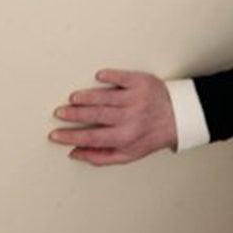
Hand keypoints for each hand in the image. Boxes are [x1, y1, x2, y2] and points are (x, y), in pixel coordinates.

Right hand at [49, 69, 175, 165]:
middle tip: (59, 113)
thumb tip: (75, 154)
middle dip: (74, 115)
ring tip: (73, 98)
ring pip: (105, 97)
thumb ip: (101, 156)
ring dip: (87, 97)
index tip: (55, 135)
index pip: (92, 138)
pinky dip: (110, 77)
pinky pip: (122, 78)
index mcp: (125, 137)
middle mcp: (130, 119)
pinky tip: (99, 77)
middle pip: (96, 115)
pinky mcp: (140, 83)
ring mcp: (135, 99)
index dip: (71, 137)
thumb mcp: (129, 153)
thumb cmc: (149, 136)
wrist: (178, 118)